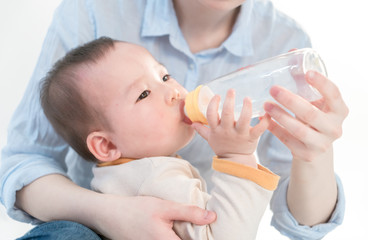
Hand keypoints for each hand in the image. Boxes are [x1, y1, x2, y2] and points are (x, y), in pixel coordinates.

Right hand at [94, 195, 215, 239]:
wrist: (110, 215)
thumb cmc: (137, 209)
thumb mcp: (165, 207)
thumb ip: (189, 213)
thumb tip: (212, 217)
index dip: (202, 237)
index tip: (207, 231)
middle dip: (191, 237)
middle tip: (197, 228)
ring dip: (182, 237)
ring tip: (183, 229)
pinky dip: (172, 237)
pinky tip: (171, 230)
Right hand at [193, 89, 269, 166]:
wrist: (235, 162)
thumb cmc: (222, 147)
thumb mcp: (210, 139)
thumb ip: (202, 130)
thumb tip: (193, 123)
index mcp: (216, 130)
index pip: (211, 114)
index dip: (213, 104)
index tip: (217, 96)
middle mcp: (227, 131)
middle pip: (227, 114)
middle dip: (229, 100)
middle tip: (231, 91)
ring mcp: (240, 134)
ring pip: (244, 119)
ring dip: (247, 107)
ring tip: (247, 99)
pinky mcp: (252, 137)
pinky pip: (260, 128)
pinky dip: (265, 121)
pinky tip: (267, 113)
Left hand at [264, 70, 347, 224]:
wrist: (316, 148)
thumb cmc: (313, 116)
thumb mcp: (315, 102)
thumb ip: (305, 82)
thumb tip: (291, 52)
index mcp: (339, 110)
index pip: (334, 95)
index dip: (322, 84)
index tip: (307, 73)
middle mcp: (334, 128)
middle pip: (311, 114)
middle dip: (290, 100)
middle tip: (273, 89)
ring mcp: (321, 144)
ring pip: (298, 130)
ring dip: (279, 116)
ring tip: (265, 105)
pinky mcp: (307, 154)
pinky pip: (287, 141)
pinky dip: (274, 129)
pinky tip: (264, 120)